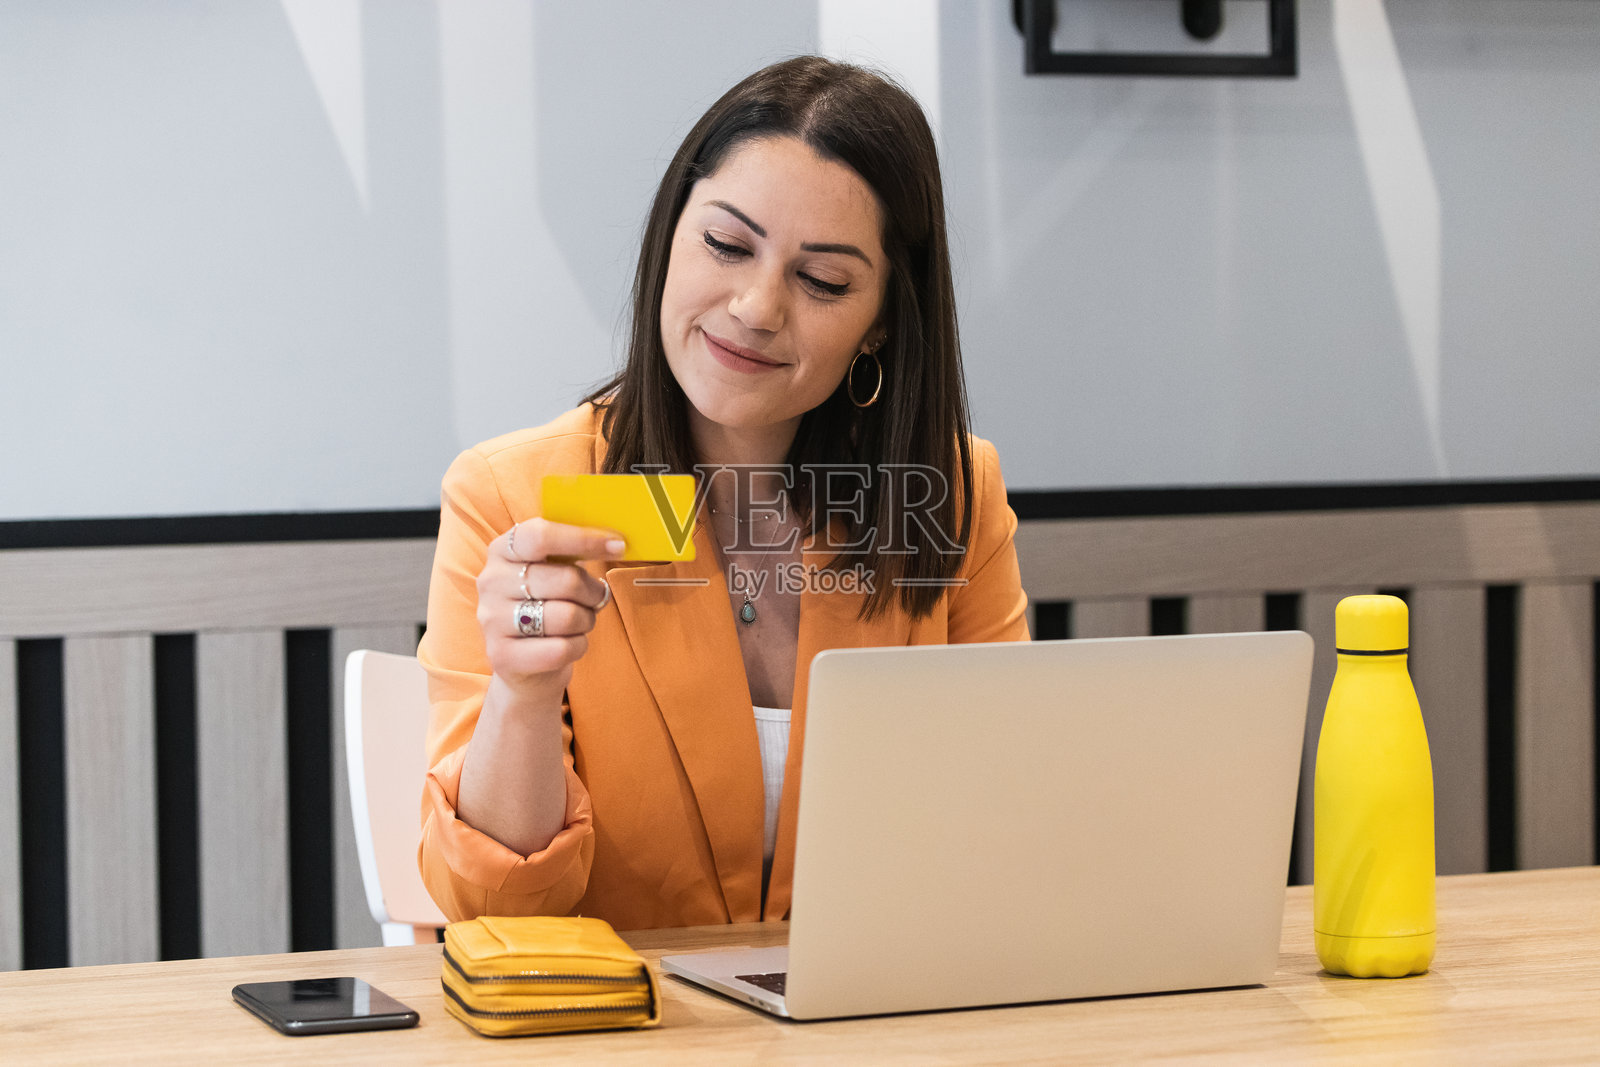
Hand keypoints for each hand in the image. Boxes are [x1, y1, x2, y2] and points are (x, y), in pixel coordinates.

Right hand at [477, 518, 623, 702]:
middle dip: (593, 591)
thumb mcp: (550, 570)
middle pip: (565, 579)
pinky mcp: (502, 655)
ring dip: (586, 620)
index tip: (617, 546)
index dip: (584, 539)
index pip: (541, 535)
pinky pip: (561, 649)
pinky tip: (569, 643)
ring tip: (580, 621)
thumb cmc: (545, 604)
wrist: (522, 662)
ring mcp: (493, 619)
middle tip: (596, 597)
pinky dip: (578, 646)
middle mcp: (492, 581)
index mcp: (503, 550)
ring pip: (567, 616)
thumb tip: (614, 541)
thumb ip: (571, 551)